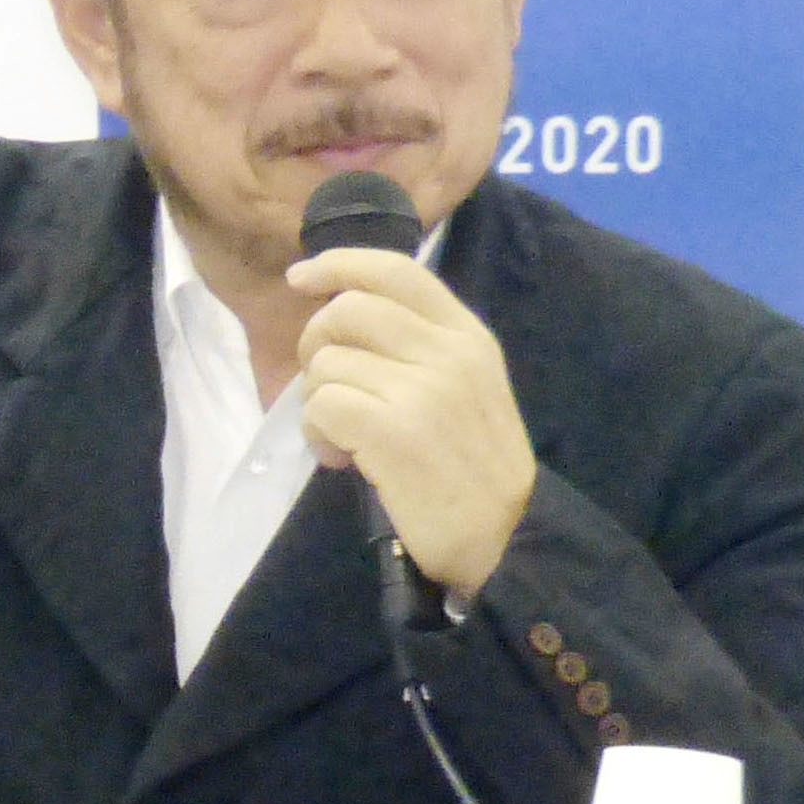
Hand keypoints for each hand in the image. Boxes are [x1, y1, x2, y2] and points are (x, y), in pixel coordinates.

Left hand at [289, 249, 535, 600]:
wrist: (504, 539)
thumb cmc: (472, 466)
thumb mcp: (466, 388)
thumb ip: (419, 345)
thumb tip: (341, 311)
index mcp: (467, 337)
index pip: (396, 270)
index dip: (338, 264)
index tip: (300, 276)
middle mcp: (449, 353)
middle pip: (347, 310)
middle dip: (315, 343)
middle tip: (324, 386)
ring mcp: (423, 390)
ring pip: (327, 362)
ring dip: (318, 401)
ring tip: (344, 437)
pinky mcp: (394, 430)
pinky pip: (322, 405)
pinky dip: (318, 433)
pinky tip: (342, 458)